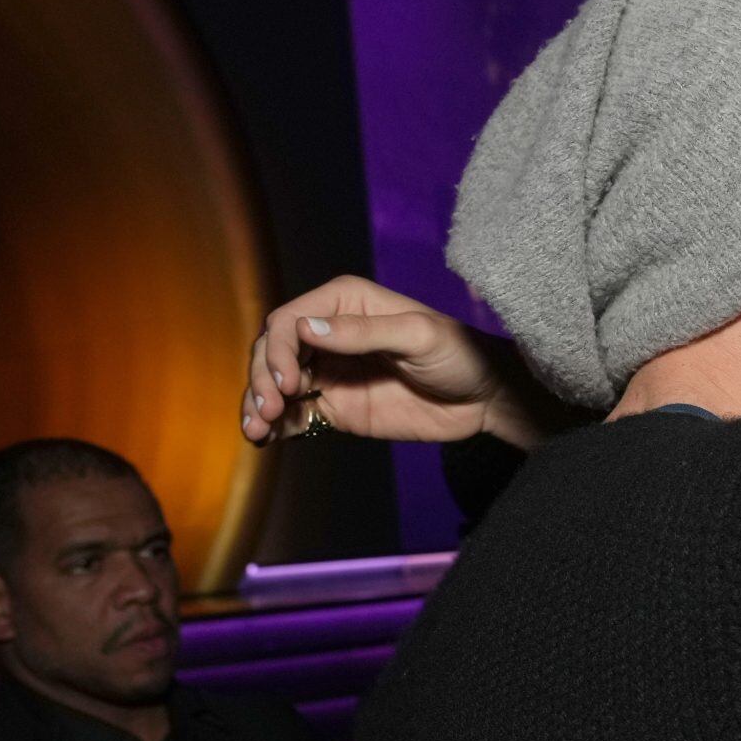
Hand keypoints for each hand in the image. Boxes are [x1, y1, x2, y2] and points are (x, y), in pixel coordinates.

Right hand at [240, 275, 549, 448]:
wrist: (483, 398)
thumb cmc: (460, 354)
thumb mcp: (419, 335)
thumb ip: (365, 332)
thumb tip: (307, 329)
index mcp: (344, 303)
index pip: (289, 321)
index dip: (277, 350)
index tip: (288, 382)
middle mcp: (328, 334)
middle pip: (272, 352)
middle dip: (261, 378)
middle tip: (268, 409)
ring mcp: (329, 372)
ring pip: (275, 384)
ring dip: (258, 403)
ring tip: (256, 429)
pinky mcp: (335, 406)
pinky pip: (294, 414)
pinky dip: (275, 425)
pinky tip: (265, 438)